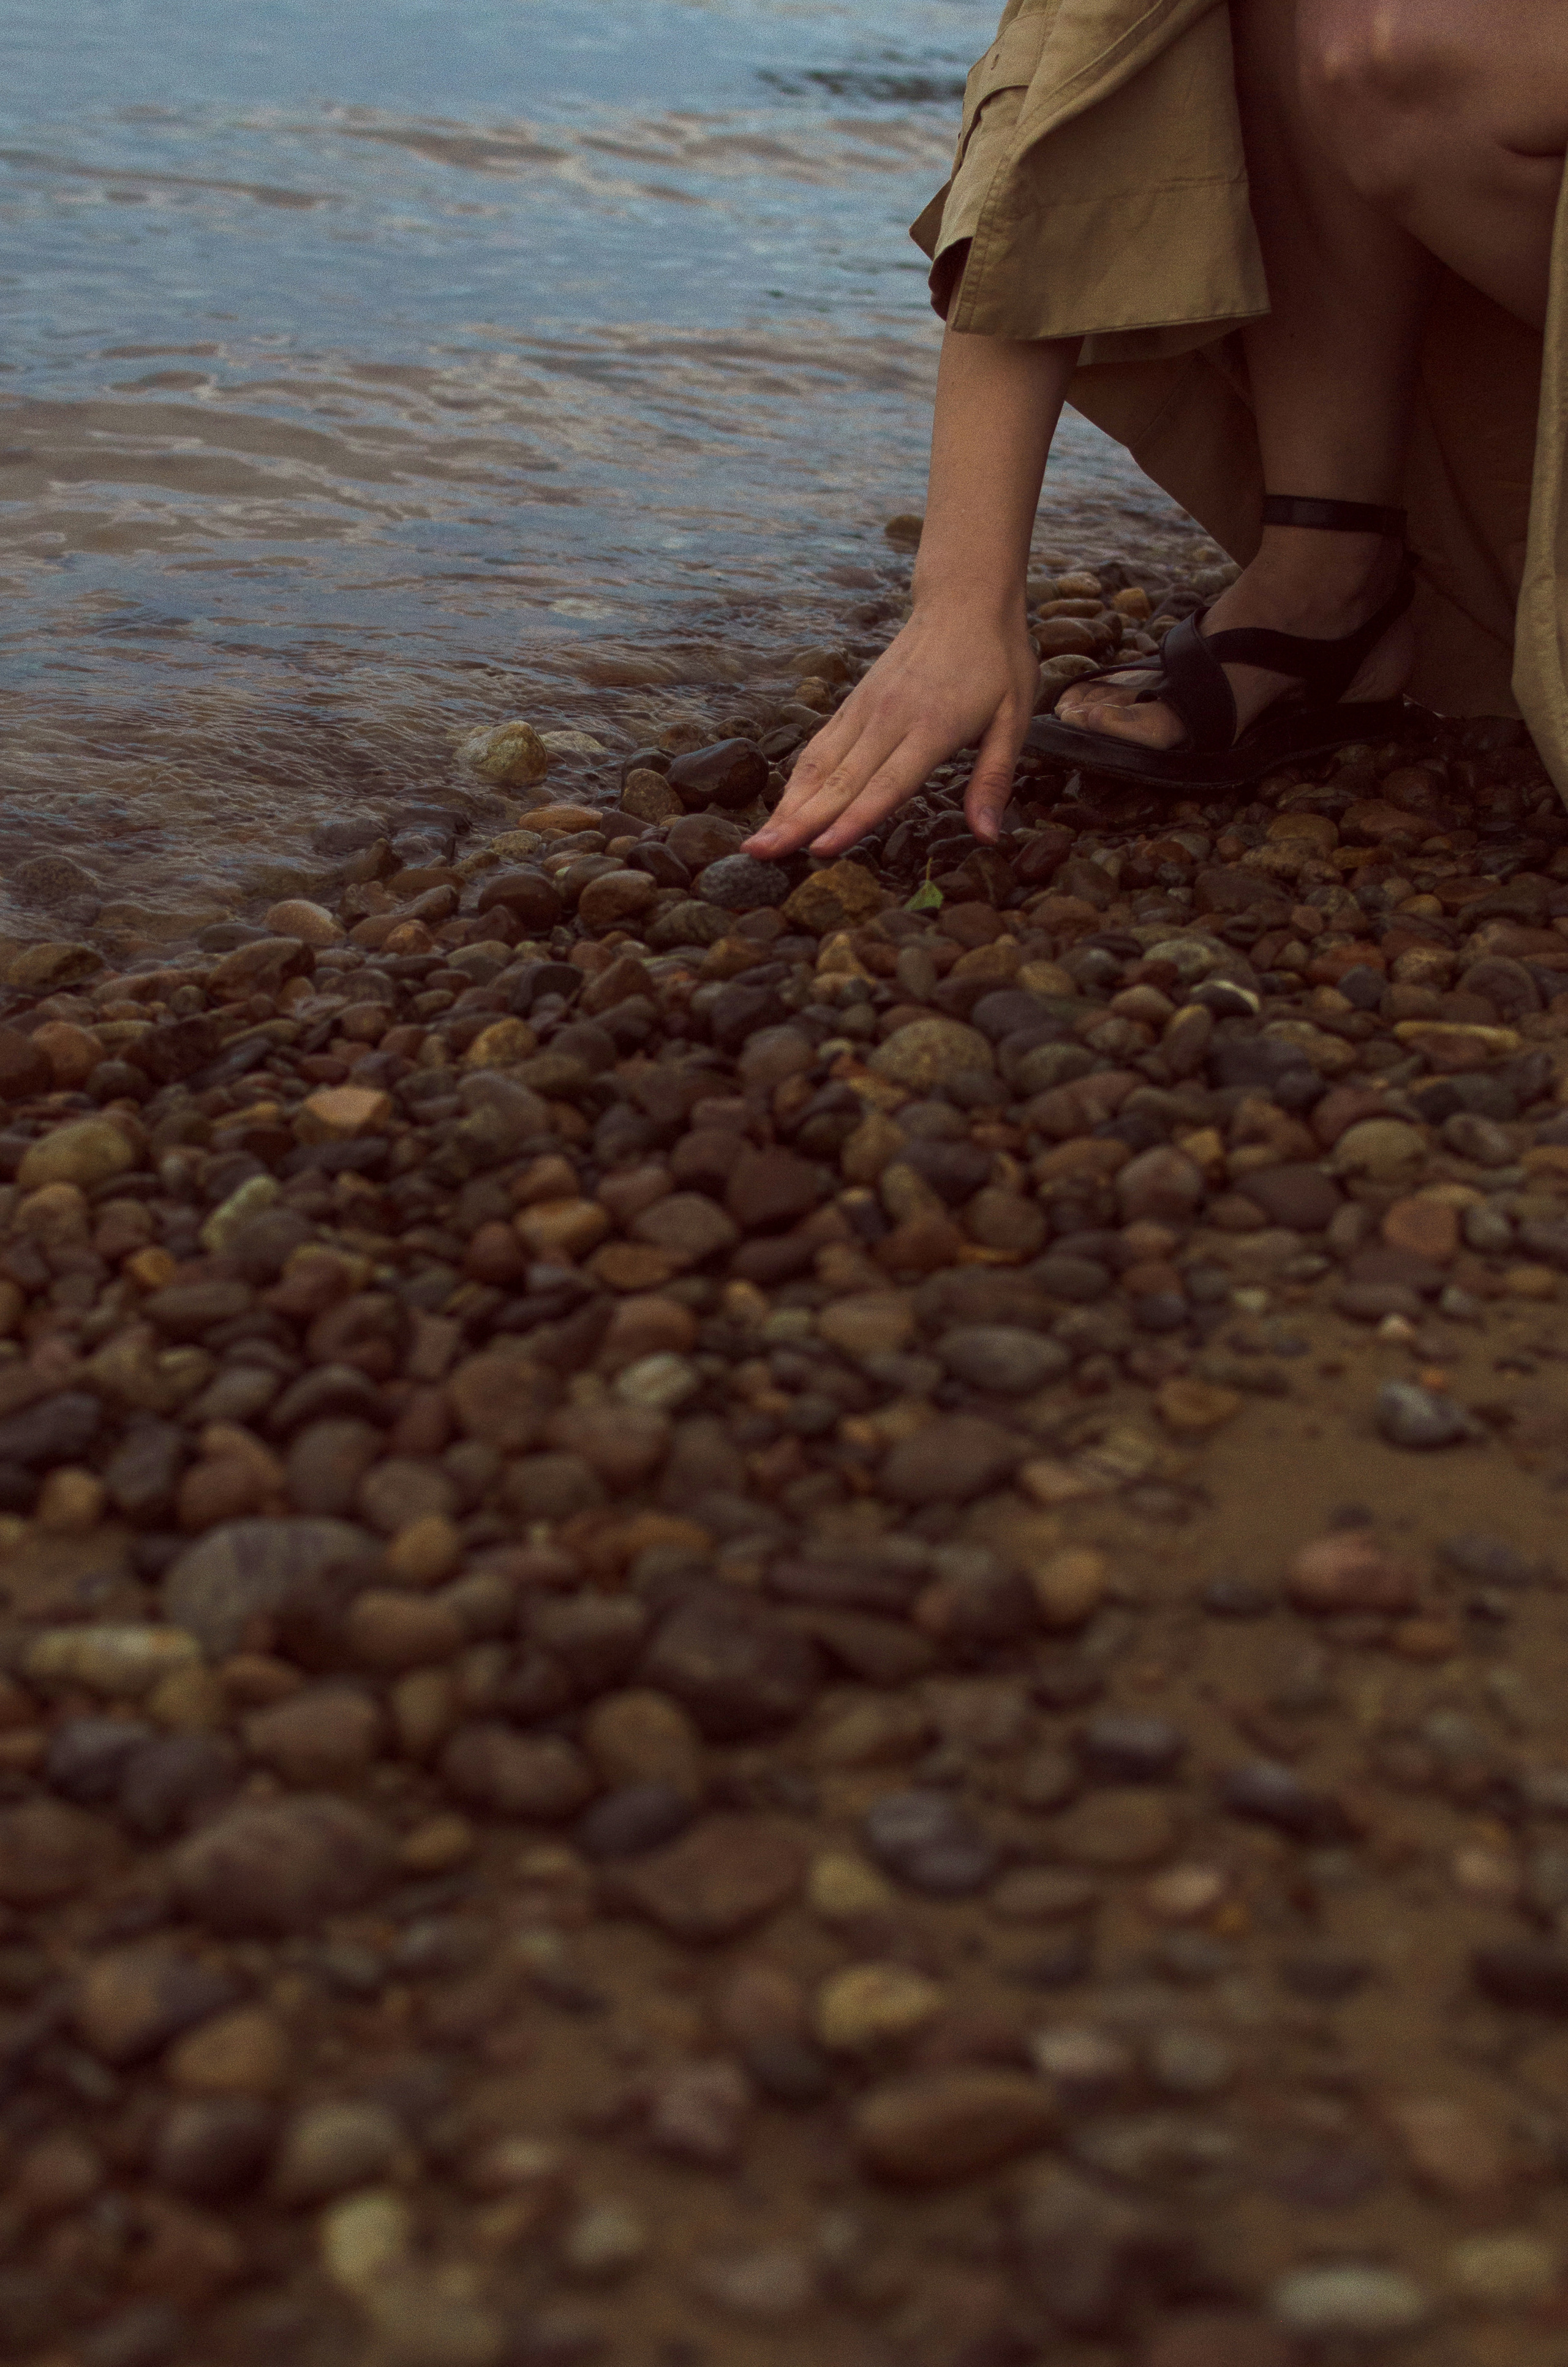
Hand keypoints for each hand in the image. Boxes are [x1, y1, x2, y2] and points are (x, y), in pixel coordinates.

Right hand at [743, 602, 1038, 861]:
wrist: (964, 598)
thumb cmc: (997, 659)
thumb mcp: (1015, 717)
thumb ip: (994, 778)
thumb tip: (989, 835)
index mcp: (932, 727)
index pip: (887, 783)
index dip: (854, 819)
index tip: (822, 850)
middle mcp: (890, 718)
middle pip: (840, 781)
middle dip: (799, 822)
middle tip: (760, 856)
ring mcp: (866, 708)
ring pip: (819, 765)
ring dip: (787, 805)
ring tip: (757, 841)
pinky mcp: (854, 703)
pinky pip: (820, 747)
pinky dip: (797, 780)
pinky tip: (781, 809)